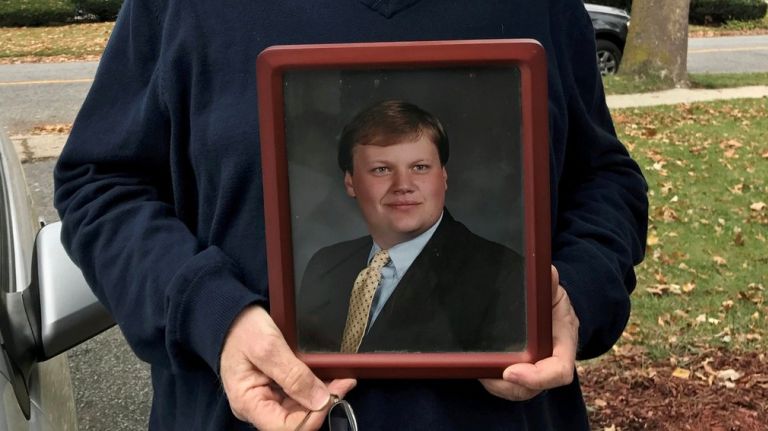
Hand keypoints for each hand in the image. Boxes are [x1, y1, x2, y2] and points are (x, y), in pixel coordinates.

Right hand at [220, 305, 356, 430]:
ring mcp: (267, 399)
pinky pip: (298, 397)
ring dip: (322, 397)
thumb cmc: (242, 329)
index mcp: (249, 403)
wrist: (232, 315)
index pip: (285, 428)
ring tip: (340, 378)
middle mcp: (257, 407)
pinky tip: (328, 377)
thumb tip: (320, 400)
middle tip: (343, 382)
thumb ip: (293, 375)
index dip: (313, 416)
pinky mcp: (275, 389)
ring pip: (300, 410)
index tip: (334, 394)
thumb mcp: (268, 347)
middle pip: (296, 420)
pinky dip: (315, 388)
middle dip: (322, 404)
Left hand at [480, 266, 578, 400]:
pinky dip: (494, 382)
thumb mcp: (553, 290)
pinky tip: (478, 370)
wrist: (550, 310)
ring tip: (479, 373)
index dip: (537, 377)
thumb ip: (549, 283)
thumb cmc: (552, 302)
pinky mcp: (520, 371)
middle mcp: (550, 362)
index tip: (510, 372)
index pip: (559, 371)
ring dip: (498, 387)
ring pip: (519, 390)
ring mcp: (535, 370)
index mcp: (564, 344)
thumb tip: (546, 272)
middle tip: (485, 376)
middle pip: (534, 388)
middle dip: (510, 387)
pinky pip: (509, 385)